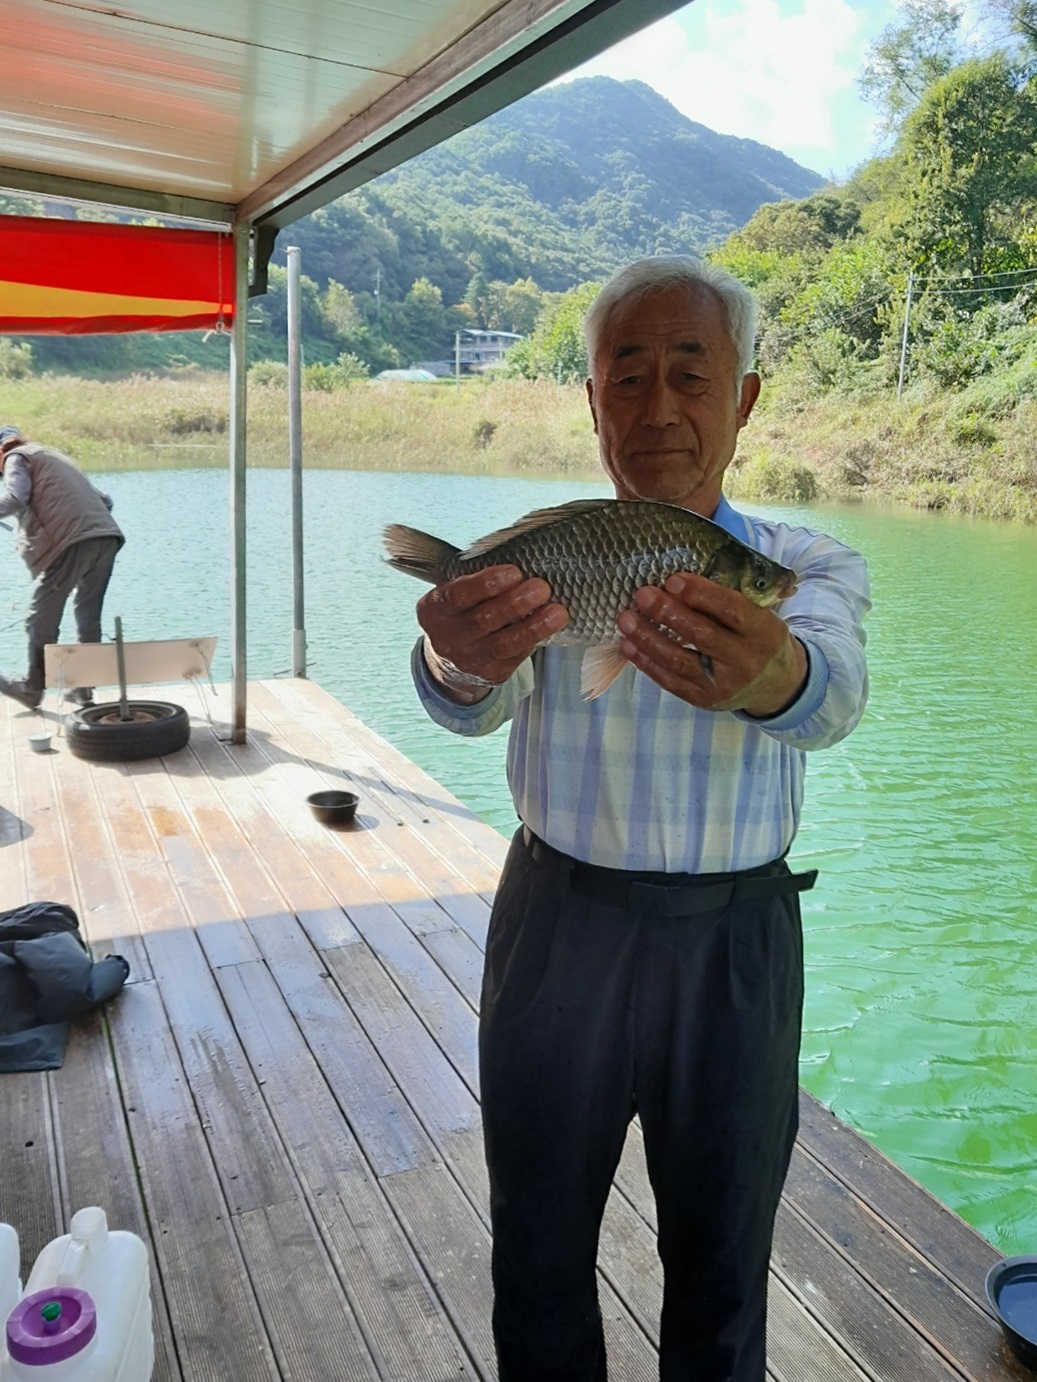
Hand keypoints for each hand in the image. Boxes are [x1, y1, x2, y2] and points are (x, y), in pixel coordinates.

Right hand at [418, 564, 568, 693]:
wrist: (452, 659)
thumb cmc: (462, 611)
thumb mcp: (455, 592)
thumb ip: (476, 578)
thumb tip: (522, 557)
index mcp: (434, 609)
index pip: (457, 596)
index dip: (486, 584)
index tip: (514, 571)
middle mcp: (446, 637)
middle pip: (482, 620)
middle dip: (514, 603)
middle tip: (541, 587)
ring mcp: (467, 660)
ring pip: (503, 644)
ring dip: (532, 626)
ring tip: (556, 612)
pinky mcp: (490, 675)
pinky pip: (515, 658)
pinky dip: (534, 640)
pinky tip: (550, 627)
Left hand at [616, 572, 806, 715]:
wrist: (775, 685)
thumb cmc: (758, 638)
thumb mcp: (760, 615)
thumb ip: (728, 598)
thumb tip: (679, 578)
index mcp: (764, 632)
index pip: (732, 610)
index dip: (701, 594)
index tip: (674, 579)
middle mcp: (745, 661)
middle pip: (701, 635)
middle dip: (667, 612)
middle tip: (642, 594)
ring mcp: (723, 685)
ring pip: (679, 660)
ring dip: (647, 638)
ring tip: (626, 618)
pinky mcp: (704, 700)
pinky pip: (670, 681)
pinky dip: (646, 662)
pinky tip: (628, 644)